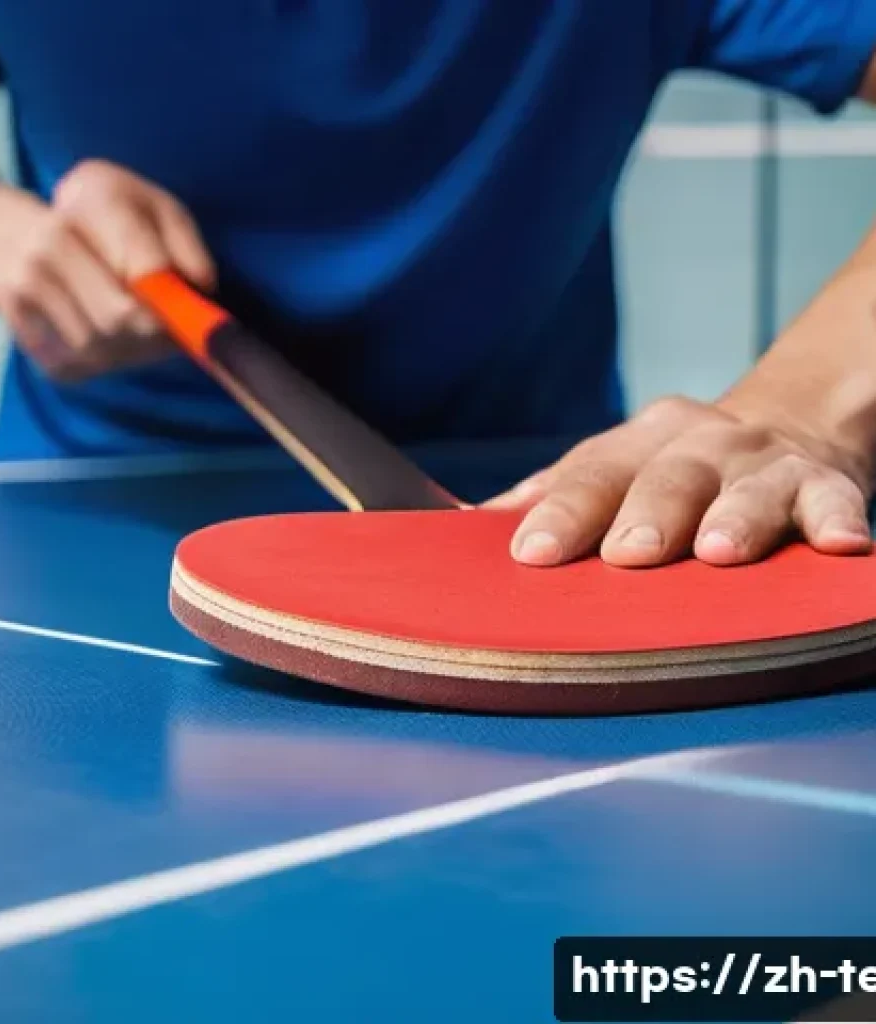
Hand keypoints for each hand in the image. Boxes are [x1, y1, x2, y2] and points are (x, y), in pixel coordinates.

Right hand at [0, 161, 215, 381]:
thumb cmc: (92, 218)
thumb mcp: (146, 205)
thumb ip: (183, 241)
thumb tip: (203, 287)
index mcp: (90, 204)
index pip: (146, 272)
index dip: (174, 303)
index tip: (187, 314)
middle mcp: (53, 244)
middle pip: (122, 319)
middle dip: (154, 335)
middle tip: (166, 331)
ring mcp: (28, 285)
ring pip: (99, 347)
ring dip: (128, 352)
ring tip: (138, 335)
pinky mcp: (18, 323)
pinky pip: (75, 366)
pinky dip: (98, 363)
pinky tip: (107, 343)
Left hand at [485, 395, 872, 567]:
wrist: (781, 431)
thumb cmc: (671, 470)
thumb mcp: (610, 471)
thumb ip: (546, 500)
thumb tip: (457, 531)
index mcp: (636, 445)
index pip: (590, 476)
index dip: (561, 514)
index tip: (531, 553)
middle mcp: (696, 446)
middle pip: (667, 477)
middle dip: (648, 515)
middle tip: (627, 555)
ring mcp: (761, 463)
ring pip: (747, 487)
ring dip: (736, 517)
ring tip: (720, 552)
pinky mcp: (825, 483)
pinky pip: (835, 501)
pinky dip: (838, 521)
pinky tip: (843, 545)